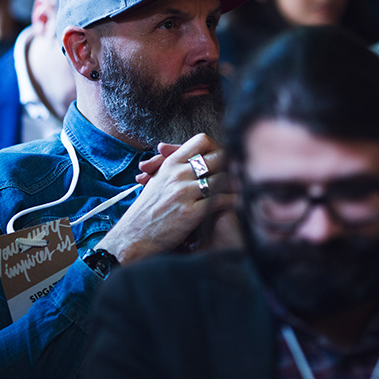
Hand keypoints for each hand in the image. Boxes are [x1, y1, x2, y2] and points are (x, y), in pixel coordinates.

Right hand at [96, 133, 231, 262]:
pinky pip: (221, 201)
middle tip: (239, 171)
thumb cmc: (146, 211)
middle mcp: (178, 174)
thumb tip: (191, 157)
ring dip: (235, 183)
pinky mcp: (191, 212)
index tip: (221, 158)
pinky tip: (240, 202)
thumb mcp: (157, 181)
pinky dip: (234, 201)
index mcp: (171, 164)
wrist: (134, 237)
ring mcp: (185, 192)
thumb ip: (173, 166)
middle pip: (217, 157)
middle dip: (230, 165)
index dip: (216, 147)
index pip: (201, 140)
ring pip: (223, 178)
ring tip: (244, 186)